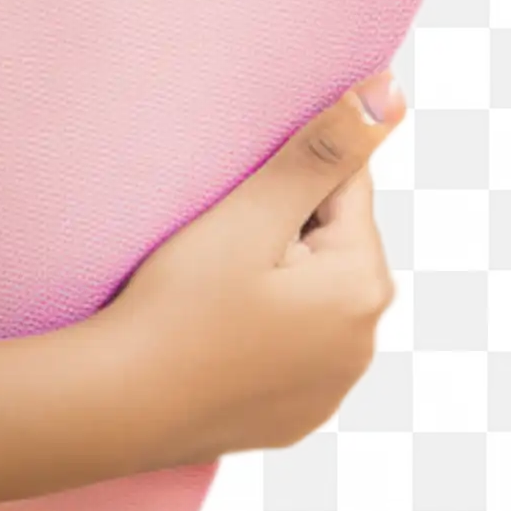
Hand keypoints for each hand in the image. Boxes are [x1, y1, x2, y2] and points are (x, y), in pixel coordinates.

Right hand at [99, 67, 408, 463]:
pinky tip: (215, 340)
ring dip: (276, 285)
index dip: (281, 184)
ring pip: (314, 299)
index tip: (234, 209)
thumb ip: (323, 149)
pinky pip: (293, 351)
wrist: (118, 407)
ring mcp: (336, 388)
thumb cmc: (177, 304)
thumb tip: (392, 91)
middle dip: (284, 235)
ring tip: (209, 297)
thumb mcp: (250, 214)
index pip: (343, 188)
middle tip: (214, 255)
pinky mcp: (302, 418)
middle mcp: (368, 342)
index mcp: (365, 284)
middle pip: (332, 246)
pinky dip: (263, 337)